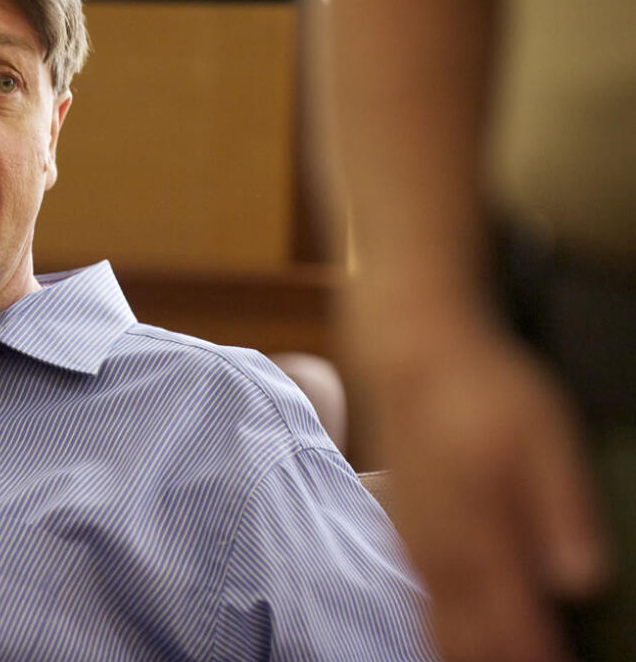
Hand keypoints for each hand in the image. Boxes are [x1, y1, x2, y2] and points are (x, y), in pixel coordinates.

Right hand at [363, 325, 608, 661]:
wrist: (410, 354)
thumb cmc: (481, 387)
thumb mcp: (544, 434)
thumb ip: (562, 507)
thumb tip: (581, 580)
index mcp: (481, 527)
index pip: (513, 619)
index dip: (536, 655)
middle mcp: (442, 546)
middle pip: (467, 635)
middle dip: (495, 660)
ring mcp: (417, 539)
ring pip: (437, 620)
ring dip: (465, 650)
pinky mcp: (403, 527)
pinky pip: (419, 596)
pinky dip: (440, 626)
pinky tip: (455, 631)